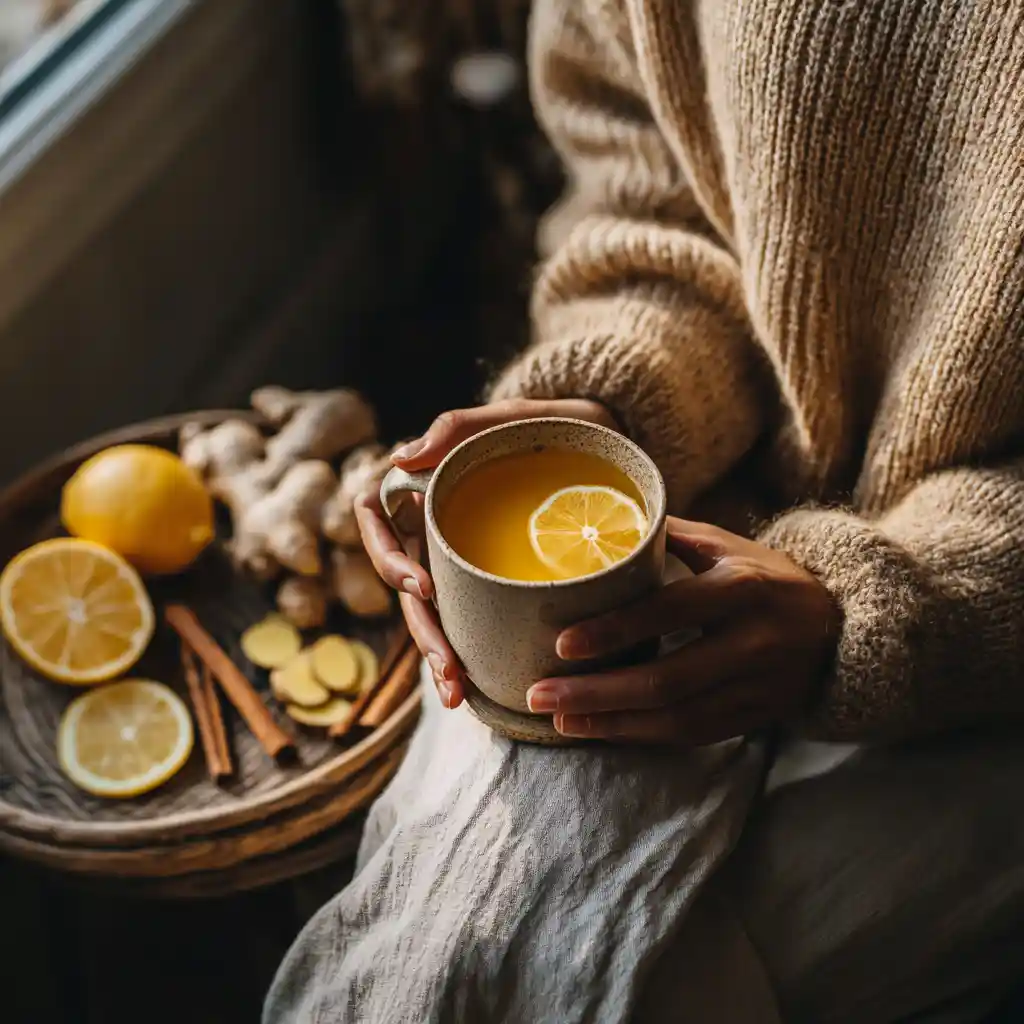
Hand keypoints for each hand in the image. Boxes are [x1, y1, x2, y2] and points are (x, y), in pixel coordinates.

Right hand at [356, 397, 617, 708]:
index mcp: (427, 484)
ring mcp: (464, 555)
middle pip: (404, 581)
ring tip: (457, 692)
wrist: (611, 444)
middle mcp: (437, 524)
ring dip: (438, 653)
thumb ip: (460, 427)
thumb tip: (400, 457)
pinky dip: (469, 652)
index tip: (419, 585)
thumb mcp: (517, 418)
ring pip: (432, 610)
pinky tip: (477, 687)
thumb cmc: (559, 425)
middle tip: (448, 668)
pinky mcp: (494, 578)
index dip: (385, 555)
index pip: (374, 516)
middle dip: (421, 629)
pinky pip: (470, 616)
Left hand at [526, 517, 840, 744]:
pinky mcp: (756, 718)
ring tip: (559, 719)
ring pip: (676, 718)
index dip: (615, 630)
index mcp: (742, 589)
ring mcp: (758, 687)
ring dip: (611, 723)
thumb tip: (603, 521)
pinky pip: (692, 736)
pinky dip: (642, 736)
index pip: (669, 612)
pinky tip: (601, 730)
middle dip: (596, 692)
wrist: (840, 629)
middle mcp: (754, 642)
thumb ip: (670, 535)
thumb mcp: (728, 546)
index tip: (563, 642)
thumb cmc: (767, 578)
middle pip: (667, 680)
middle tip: (539, 694)